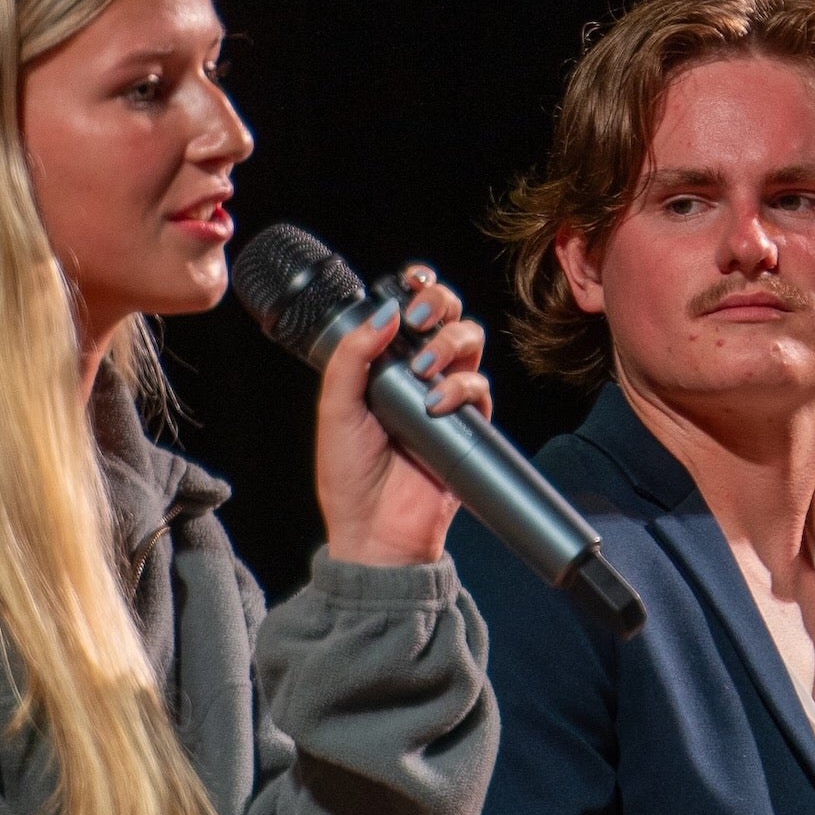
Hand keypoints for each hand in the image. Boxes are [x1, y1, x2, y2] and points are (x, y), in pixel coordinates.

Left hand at [316, 263, 492, 567]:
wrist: (374, 532)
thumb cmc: (348, 476)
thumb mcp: (335, 409)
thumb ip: (353, 358)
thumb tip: (385, 313)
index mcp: (384, 364)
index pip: (408, 310)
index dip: (417, 287)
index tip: (410, 282)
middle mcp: (418, 374)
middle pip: (448, 315)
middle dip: (439, 303)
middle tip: (419, 318)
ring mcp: (445, 397)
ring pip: (469, 342)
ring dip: (448, 344)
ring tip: (422, 371)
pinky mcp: (469, 425)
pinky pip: (479, 388)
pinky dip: (460, 386)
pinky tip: (435, 403)